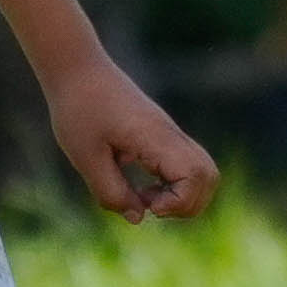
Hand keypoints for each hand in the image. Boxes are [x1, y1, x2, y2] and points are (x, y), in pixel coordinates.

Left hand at [45, 51, 217, 223]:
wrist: (77, 69)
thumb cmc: (78, 108)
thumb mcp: (86, 157)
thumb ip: (111, 191)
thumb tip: (138, 217)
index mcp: (153, 137)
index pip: (194, 175)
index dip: (179, 201)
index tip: (149, 206)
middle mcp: (169, 134)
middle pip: (208, 175)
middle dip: (187, 203)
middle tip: (149, 205)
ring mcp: (168, 133)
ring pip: (201, 170)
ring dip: (181, 194)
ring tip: (145, 197)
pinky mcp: (161, 134)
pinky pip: (184, 164)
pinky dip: (172, 184)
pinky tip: (142, 187)